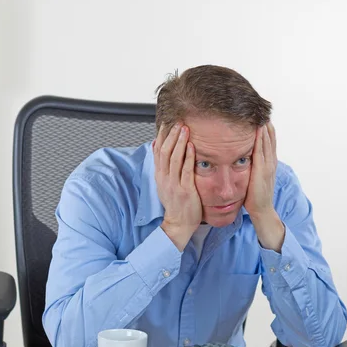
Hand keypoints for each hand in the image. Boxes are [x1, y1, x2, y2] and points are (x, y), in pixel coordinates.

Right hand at [153, 123, 201, 250]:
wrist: (178, 224)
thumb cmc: (175, 204)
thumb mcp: (164, 183)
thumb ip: (161, 166)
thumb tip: (154, 146)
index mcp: (159, 175)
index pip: (157, 151)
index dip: (162, 136)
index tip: (167, 123)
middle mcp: (164, 178)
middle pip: (164, 152)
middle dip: (171, 135)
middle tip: (178, 122)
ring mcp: (174, 184)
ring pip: (174, 159)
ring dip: (179, 142)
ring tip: (184, 129)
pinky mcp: (185, 190)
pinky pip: (186, 171)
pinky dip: (188, 157)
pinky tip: (192, 146)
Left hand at [245, 122, 284, 251]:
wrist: (261, 210)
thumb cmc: (255, 196)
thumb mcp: (254, 177)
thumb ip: (251, 167)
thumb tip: (244, 157)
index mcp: (269, 164)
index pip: (269, 142)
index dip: (267, 130)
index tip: (262, 117)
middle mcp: (270, 162)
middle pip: (270, 139)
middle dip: (266, 125)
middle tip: (263, 110)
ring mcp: (267, 166)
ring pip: (267, 142)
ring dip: (265, 128)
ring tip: (262, 114)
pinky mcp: (262, 170)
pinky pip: (261, 151)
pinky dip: (261, 139)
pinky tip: (258, 130)